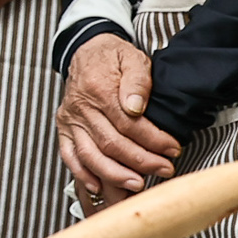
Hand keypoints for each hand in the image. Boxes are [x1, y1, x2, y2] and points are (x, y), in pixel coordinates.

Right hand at [54, 35, 176, 205]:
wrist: (86, 51)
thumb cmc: (113, 57)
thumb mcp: (132, 58)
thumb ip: (137, 80)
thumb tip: (136, 106)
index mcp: (99, 89)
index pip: (128, 124)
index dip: (153, 140)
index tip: (172, 149)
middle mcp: (81, 108)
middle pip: (110, 143)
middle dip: (140, 161)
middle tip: (164, 169)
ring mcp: (70, 121)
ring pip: (90, 155)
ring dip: (114, 174)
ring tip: (136, 185)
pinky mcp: (64, 130)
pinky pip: (70, 156)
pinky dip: (83, 174)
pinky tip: (99, 186)